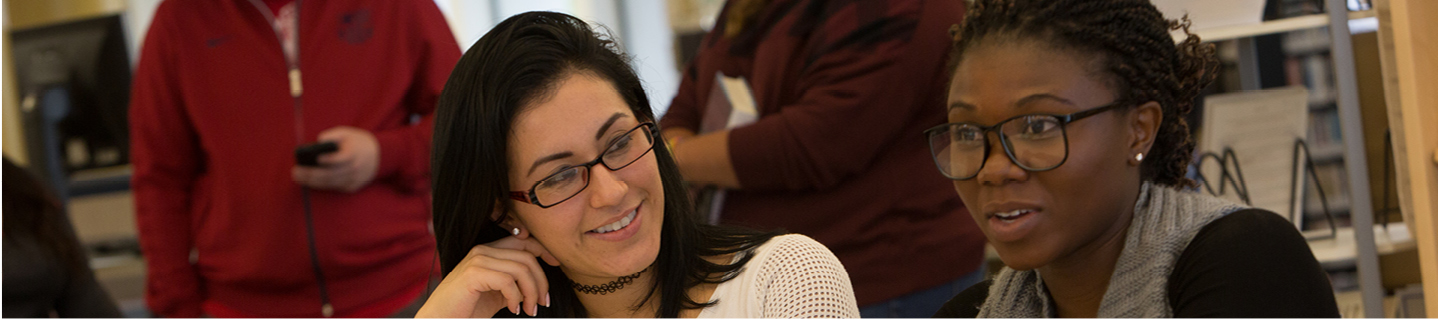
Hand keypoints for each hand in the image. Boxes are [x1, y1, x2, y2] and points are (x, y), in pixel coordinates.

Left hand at [291, 126, 379, 191]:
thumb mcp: (346, 133)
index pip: (342, 158)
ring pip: (330, 183)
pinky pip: (334, 187)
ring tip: (298, 177)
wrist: (378, 156)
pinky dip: (321, 185)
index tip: (317, 158)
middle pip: (331, 174)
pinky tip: (309, 181)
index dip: (330, 159)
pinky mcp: (352, 187)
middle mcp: (355, 168)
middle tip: (296, 171)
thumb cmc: (356, 142)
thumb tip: (318, 141)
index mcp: (354, 153)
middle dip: (312, 174)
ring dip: (313, 182)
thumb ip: (332, 135)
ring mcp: (354, 179)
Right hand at [415, 236, 560, 317]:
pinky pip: (508, 281)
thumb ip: (513, 284)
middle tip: (542, 303)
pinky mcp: (473, 273)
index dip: (544, 250)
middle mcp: (483, 250)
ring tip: (528, 310)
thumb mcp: (496, 294)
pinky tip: (513, 310)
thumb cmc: (466, 309)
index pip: (523, 241)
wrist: (440, 319)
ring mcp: (477, 259)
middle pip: (527, 256)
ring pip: (521, 268)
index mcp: (488, 251)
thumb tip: (537, 285)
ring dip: (531, 293)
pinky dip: (516, 297)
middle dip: (541, 281)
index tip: (556, 265)